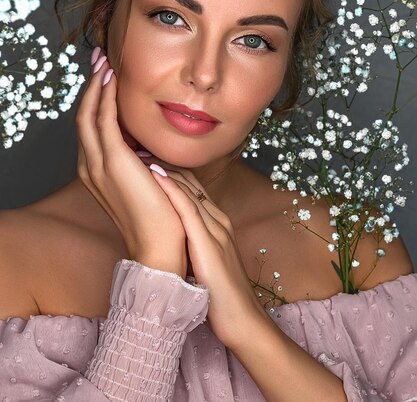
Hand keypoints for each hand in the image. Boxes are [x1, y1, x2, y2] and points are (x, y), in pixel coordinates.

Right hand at [75, 49, 187, 276]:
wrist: (161, 245)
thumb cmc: (160, 214)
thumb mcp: (148, 179)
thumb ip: (143, 158)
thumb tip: (150, 142)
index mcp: (98, 171)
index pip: (91, 126)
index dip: (96, 98)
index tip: (105, 75)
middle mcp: (90, 166)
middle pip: (84, 115)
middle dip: (91, 85)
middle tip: (99, 59)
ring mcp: (98, 164)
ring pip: (88, 113)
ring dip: (96, 85)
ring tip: (104, 61)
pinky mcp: (113, 161)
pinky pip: (103, 119)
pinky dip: (105, 96)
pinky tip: (112, 79)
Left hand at [145, 160, 267, 347]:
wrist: (242, 319)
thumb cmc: (220, 295)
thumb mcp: (206, 260)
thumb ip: (195, 242)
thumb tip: (173, 235)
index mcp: (217, 223)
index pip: (193, 188)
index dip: (171, 171)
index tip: (148, 158)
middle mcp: (217, 220)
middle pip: (190, 182)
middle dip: (165, 163)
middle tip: (140, 146)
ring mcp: (215, 229)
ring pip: (189, 190)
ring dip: (165, 169)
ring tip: (142, 152)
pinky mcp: (209, 243)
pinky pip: (189, 209)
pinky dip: (172, 189)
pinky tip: (156, 175)